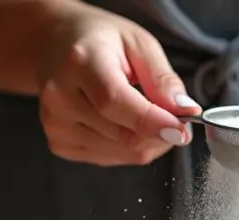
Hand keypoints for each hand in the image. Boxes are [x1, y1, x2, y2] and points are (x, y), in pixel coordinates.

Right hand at [37, 3, 200, 165]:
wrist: (54, 46)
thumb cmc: (100, 41)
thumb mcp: (139, 43)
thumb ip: (163, 79)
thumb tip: (185, 110)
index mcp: (80, 62)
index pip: (114, 102)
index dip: (152, 122)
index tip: (182, 130)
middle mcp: (61, 96)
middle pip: (123, 135)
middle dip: (160, 134)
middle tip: (174, 118)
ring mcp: (56, 123)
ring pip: (121, 153)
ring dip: (146, 142)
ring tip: (143, 113)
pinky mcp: (58, 143)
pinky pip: (108, 159)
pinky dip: (127, 148)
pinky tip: (121, 122)